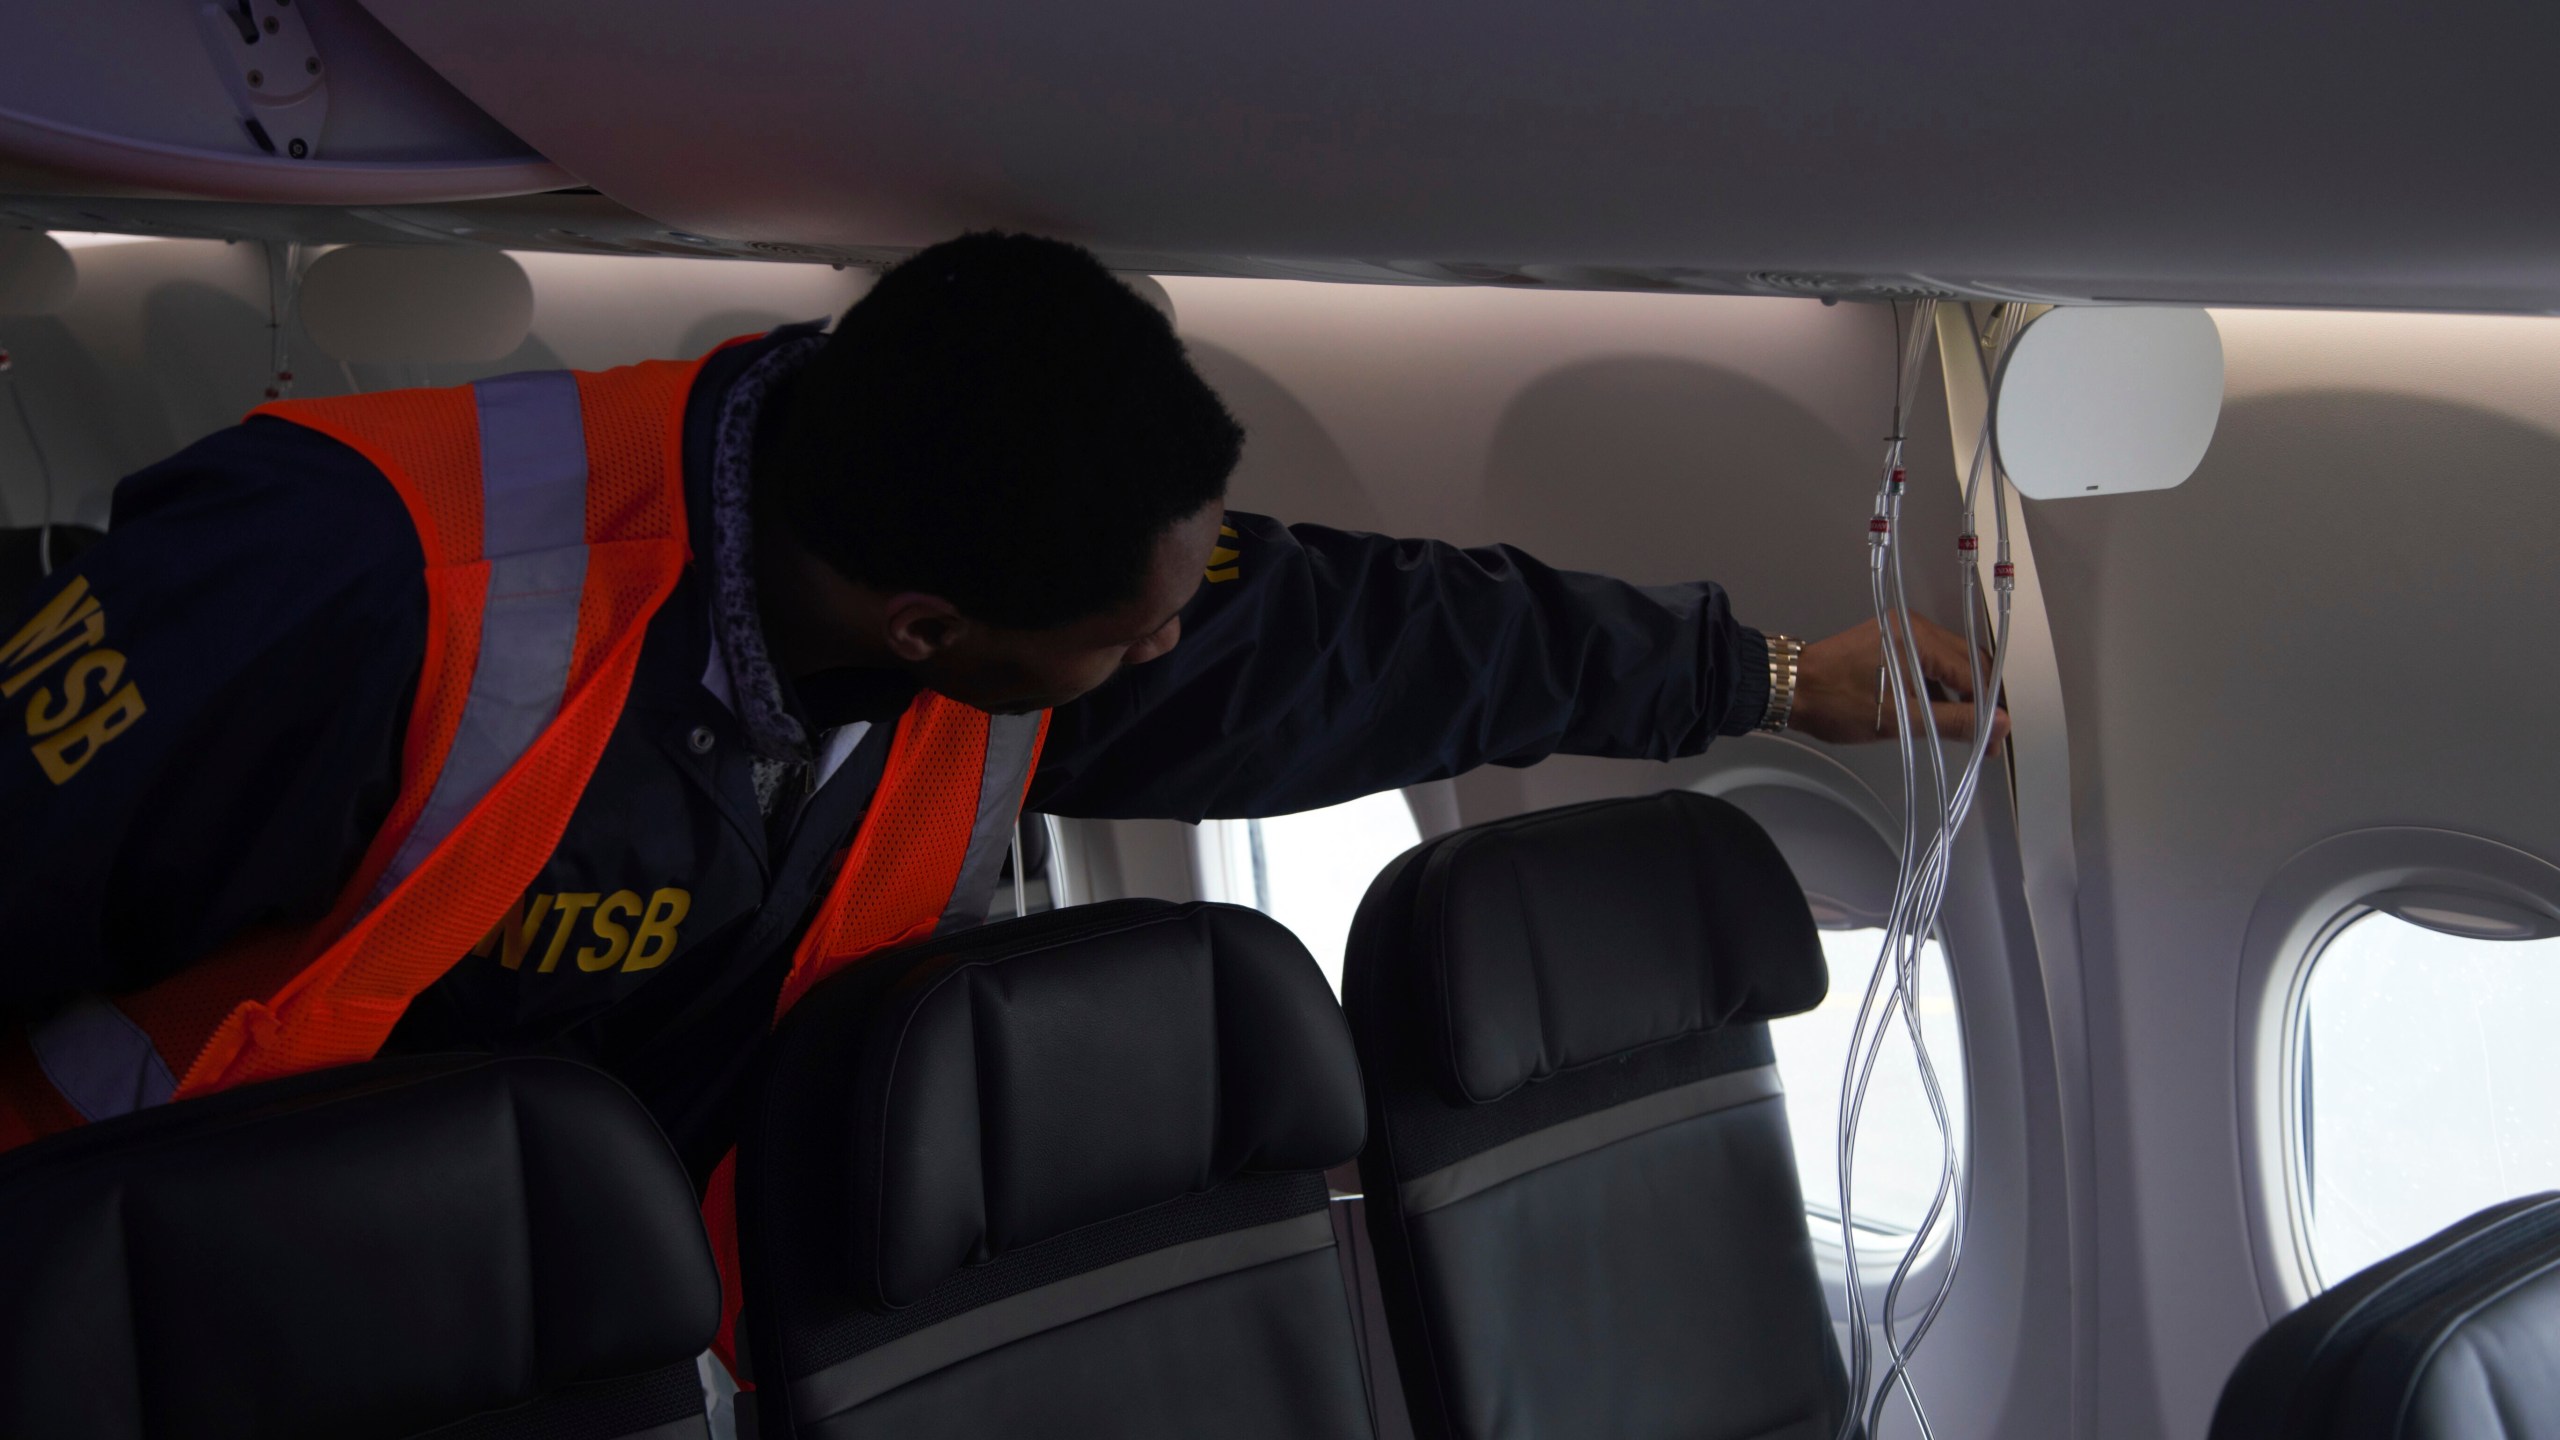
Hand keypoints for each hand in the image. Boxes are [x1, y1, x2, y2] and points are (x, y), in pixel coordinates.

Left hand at [1786, 617, 2008, 745]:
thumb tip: (1998, 726)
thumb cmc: (1835, 702)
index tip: (1995, 737)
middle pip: (1966, 662)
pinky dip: (1937, 689)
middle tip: (1986, 737)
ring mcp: (1900, 633)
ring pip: (1948, 665)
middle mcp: (1913, 627)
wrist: (1789, 690)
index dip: (1987, 707)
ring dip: (1959, 696)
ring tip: (1966, 732)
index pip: (1973, 671)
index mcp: (1918, 637)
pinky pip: (1927, 665)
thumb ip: (1954, 722)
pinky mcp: (1889, 644)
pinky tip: (1939, 716)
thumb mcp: (1901, 719)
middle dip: (1978, 700)